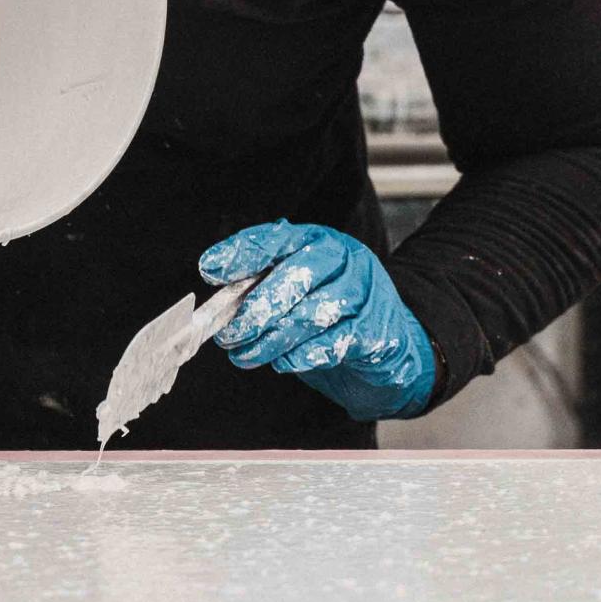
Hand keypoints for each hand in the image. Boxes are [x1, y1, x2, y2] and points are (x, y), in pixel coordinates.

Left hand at [199, 220, 435, 420]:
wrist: (390, 348)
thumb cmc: (333, 317)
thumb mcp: (296, 293)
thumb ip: (263, 289)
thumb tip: (219, 301)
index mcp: (318, 241)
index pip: (276, 238)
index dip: (241, 253)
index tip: (210, 270)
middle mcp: (344, 259)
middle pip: (295, 275)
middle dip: (255, 308)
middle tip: (229, 334)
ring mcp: (364, 293)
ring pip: (310, 313)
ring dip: (271, 340)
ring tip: (246, 355)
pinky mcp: (376, 331)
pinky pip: (332, 344)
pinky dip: (301, 357)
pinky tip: (284, 363)